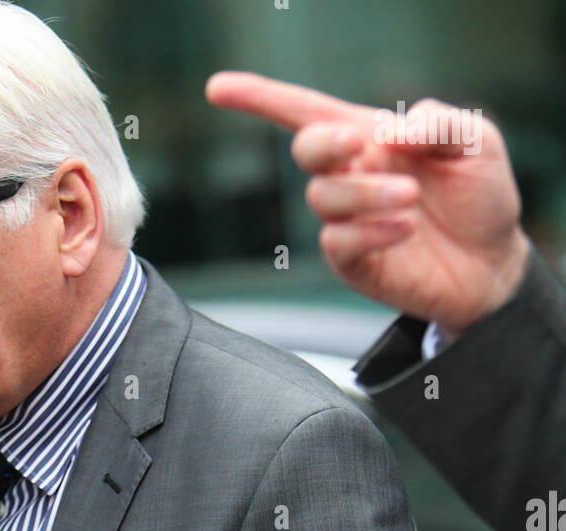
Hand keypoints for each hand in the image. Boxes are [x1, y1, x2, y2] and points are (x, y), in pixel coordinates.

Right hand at [205, 73, 530, 336]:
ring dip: (365, 192)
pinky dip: (371, 230)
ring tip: (412, 198)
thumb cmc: (482, 195)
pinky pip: (338, 242)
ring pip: (324, 197)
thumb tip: (388, 133)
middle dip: (325, 144)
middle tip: (360, 146)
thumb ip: (438, 123)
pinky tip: (405, 228)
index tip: (217, 88)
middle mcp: (351, 176)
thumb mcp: (476, 142)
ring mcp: (348, 222)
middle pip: (307, 149)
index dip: (260, 97)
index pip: (304, 112)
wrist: (493, 263)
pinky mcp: (353, 263)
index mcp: (369, 137)